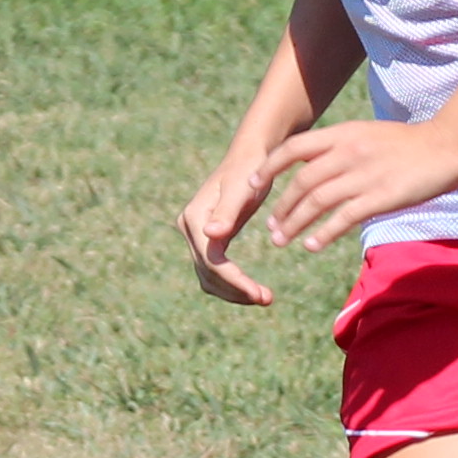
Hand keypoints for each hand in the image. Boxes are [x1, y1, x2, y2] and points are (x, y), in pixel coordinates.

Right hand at [179, 147, 284, 304]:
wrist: (248, 158)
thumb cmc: (249, 171)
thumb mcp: (242, 190)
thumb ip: (227, 212)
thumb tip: (212, 235)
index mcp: (195, 218)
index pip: (212, 261)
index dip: (236, 281)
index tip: (260, 294)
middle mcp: (190, 228)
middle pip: (209, 273)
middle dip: (237, 289)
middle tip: (268, 299)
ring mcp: (195, 235)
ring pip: (210, 277)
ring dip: (234, 291)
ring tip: (265, 297)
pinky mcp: (207, 240)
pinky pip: (215, 271)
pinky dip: (233, 283)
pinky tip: (253, 289)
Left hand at [257, 115, 457, 250]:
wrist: (447, 145)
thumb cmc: (410, 144)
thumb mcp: (369, 135)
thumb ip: (342, 148)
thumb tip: (316, 166)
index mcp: (343, 134)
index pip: (294, 148)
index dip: (269, 166)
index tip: (254, 184)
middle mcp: (348, 152)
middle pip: (301, 181)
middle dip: (281, 206)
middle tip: (271, 225)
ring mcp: (363, 175)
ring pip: (316, 202)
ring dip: (294, 223)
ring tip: (281, 240)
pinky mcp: (380, 197)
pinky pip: (342, 218)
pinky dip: (322, 234)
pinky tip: (311, 245)